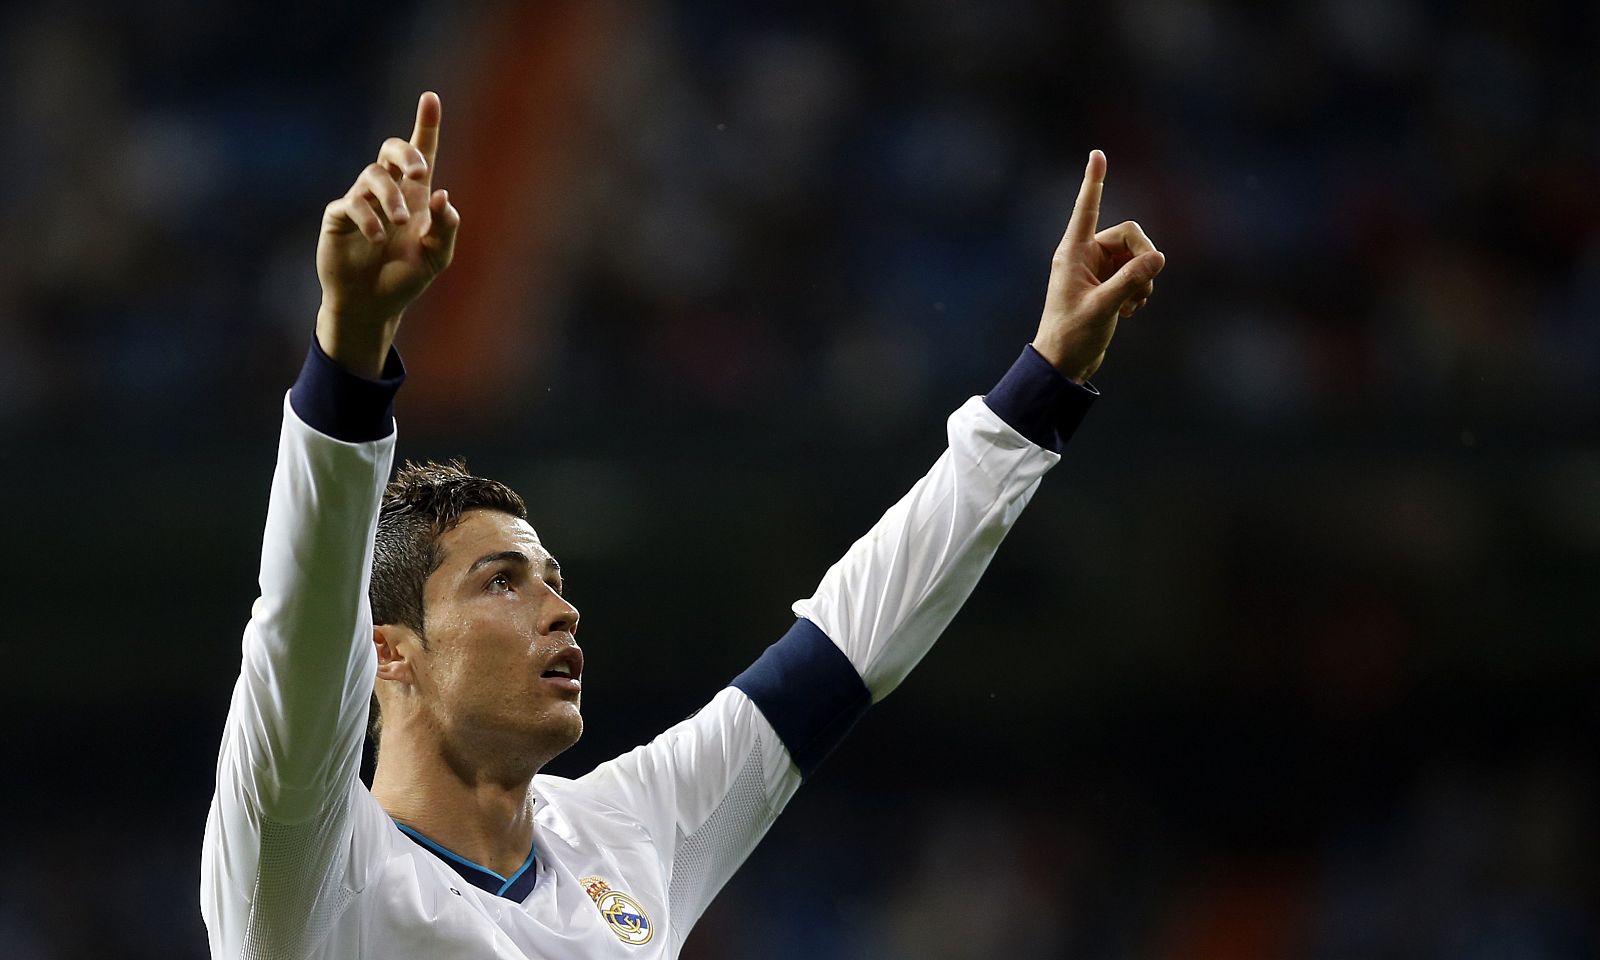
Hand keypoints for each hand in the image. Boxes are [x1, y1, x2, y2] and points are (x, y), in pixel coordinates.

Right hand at [315, 91, 461, 377]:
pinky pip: (352, 204)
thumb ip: (445, 228)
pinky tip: (378, 236)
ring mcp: (361, 201)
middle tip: (421, 171)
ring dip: (391, 197)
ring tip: (399, 224)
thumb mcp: (436, 257)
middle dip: (406, 152)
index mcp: (415, 198)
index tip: (430, 98)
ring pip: (373, 177)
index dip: (426, 125)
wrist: (371, 306)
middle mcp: (387, 192)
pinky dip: (368, 218)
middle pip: (391, 151)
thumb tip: (443, 195)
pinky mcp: (339, 217)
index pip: (422, 153)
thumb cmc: (404, 279)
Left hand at [1032, 150, 1164, 382]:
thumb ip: (1131, 280)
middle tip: (1144, 285)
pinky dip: (1140, 289)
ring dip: (1143, 278)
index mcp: (1073, 252)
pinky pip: (1136, 272)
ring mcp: (1098, 269)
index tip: (1097, 153)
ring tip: (1133, 305)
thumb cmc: (1072, 335)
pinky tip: (1130, 311)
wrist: (1065, 364)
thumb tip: (1159, 257)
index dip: (1094, 181)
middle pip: (1129, 235)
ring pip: (1137, 255)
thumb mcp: (1103, 307)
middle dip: (1143, 258)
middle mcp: (1085, 255)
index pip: (1087, 208)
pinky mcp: (1108, 283)